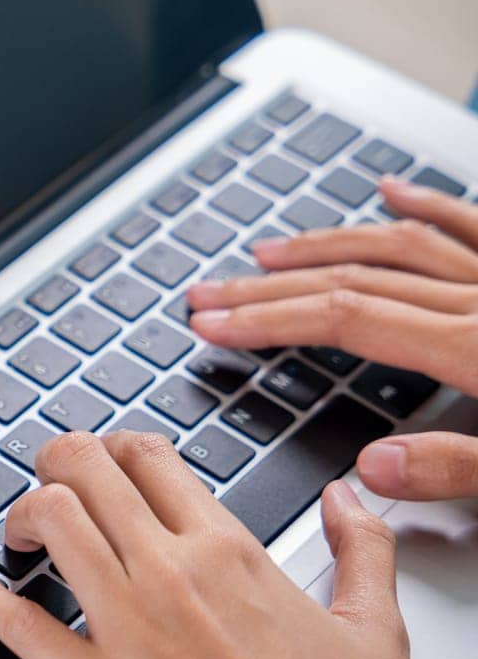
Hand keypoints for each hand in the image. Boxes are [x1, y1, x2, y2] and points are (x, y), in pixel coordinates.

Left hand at [0, 431, 441, 658]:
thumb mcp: (373, 629)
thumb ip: (361, 549)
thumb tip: (347, 498)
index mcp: (231, 553)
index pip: (148, 457)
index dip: (113, 450)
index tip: (104, 465)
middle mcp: (173, 574)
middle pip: (85, 469)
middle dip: (56, 465)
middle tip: (51, 488)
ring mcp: (129, 627)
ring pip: (51, 519)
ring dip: (23, 513)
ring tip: (22, 535)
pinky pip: (20, 625)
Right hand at [188, 176, 477, 500]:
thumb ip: (454, 467)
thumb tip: (369, 467)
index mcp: (475, 350)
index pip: (345, 323)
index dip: (268, 322)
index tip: (211, 325)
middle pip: (351, 282)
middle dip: (266, 289)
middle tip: (206, 294)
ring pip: (396, 247)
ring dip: (322, 247)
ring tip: (266, 254)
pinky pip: (468, 224)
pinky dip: (424, 206)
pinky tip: (391, 192)